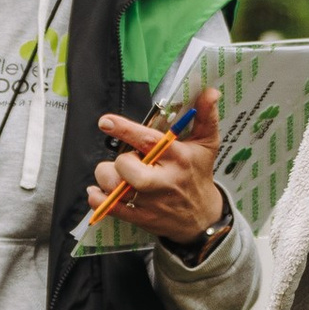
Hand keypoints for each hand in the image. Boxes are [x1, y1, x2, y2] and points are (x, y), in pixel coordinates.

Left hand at [92, 87, 226, 247]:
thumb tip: (210, 91)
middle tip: (127, 159)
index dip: (124, 129)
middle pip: (127, 167)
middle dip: (120, 160)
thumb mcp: (207, 144)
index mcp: (178, 157)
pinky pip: (109, 207)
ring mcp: (150, 201)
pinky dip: (98, 198)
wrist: (202, 217)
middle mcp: (163, 180)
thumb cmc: (198, 175)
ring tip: (116, 174)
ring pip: (114, 186)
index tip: (106, 122)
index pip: (148, 141)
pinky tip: (100, 191)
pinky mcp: (140, 217)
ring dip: (106, 177)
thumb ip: (206, 115)